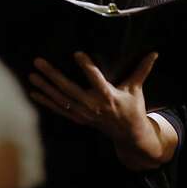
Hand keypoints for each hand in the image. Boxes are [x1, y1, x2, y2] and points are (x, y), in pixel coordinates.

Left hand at [30, 52, 175, 167]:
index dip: (86, 66)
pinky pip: (58, 110)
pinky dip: (46, 101)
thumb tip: (154, 52)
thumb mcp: (137, 89)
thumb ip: (142, 70)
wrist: (128, 134)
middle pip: (69, 89)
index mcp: (108, 95)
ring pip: (60, 99)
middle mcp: (93, 105)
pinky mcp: (78, 118)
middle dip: (52, 75)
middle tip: (39, 62)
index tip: (76, 53)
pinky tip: (34, 92)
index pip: (95, 78)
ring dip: (44, 88)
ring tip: (32, 75)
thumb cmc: (132, 108)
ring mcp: (83, 113)